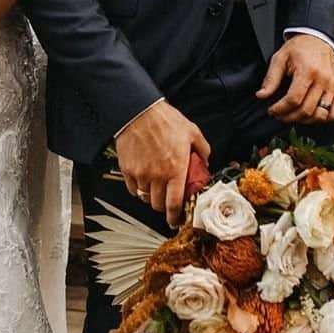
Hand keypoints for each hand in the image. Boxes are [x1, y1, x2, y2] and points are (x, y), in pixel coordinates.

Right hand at [115, 101, 210, 228]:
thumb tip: (205, 160)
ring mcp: (141, 174)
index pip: (174, 203)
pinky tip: (144, 180)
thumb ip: (202, 149)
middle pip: (159, 205)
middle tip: (168, 200)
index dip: (175, 217)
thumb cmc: (164, 120)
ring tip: (156, 186)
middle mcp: (157, 175)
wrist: (138, 111)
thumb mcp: (192, 132)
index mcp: (175, 169)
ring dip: (152, 196)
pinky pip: (133, 189)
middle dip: (165, 206)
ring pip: (145, 197)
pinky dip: (138, 189)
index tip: (176, 220)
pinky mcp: (128, 170)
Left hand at [256, 34, 333, 123]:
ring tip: (293, 116)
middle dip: (289, 117)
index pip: (294, 99)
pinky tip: (310, 116)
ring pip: (320, 115)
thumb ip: (271, 78)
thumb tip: (261, 95)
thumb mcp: (280, 58)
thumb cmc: (298, 49)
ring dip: (304, 121)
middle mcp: (323, 80)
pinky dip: (322, 119)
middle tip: (279, 116)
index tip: (272, 111)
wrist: (319, 39)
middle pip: (306, 110)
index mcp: (308, 71)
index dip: (280, 109)